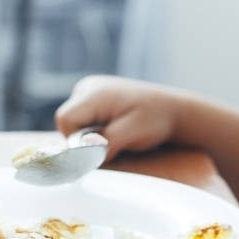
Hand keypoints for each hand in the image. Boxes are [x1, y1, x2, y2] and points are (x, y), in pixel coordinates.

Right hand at [55, 75, 185, 160]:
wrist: (172, 109)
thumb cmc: (156, 119)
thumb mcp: (132, 133)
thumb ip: (106, 142)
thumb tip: (81, 151)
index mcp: (94, 92)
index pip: (65, 119)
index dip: (77, 139)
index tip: (100, 148)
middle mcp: (87, 87)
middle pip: (67, 121)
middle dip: (85, 138)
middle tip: (114, 140)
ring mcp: (89, 90)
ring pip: (74, 122)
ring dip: (91, 134)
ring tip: (118, 132)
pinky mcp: (93, 98)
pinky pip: (83, 120)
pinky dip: (95, 129)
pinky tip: (115, 128)